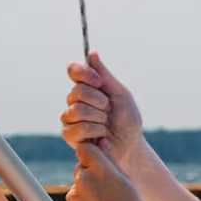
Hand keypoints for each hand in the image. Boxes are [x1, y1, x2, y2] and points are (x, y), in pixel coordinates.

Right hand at [62, 51, 143, 170]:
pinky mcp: (70, 136)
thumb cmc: (127, 121)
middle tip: (109, 111)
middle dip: (99, 101)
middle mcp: (75, 101)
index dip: (84, 73)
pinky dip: (94, 132)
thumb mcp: (120, 94)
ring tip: (106, 126)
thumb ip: (105, 75)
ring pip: (76, 110)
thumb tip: (92, 53)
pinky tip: (101, 138)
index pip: (74, 70)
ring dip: (98, 118)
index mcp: (87, 87)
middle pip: (77, 91)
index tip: (99, 82)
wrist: (130, 146)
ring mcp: (70, 118)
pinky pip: (75, 129)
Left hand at [65, 142, 148, 200]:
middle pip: (81, 170)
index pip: (85, 149)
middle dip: (90, 177)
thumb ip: (109, 159)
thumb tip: (100, 140)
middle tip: (107, 194)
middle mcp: (84, 180)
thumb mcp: (125, 180)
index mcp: (100, 170)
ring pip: (77, 188)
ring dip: (86, 194)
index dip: (92, 156)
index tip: (98, 164)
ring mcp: (74, 197)